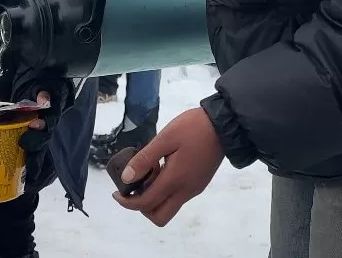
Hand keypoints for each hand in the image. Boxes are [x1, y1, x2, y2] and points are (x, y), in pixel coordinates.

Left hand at [112, 107, 225, 226]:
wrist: (224, 125)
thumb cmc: (193, 128)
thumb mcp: (165, 138)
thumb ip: (144, 159)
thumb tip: (126, 178)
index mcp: (174, 180)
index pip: (146, 204)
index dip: (127, 202)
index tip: (117, 192)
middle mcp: (185, 191)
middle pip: (159, 216)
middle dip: (142, 207)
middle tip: (135, 187)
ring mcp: (193, 189)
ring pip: (169, 208)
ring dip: (154, 198)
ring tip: (151, 172)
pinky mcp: (199, 184)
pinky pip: (178, 197)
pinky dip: (165, 191)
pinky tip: (163, 169)